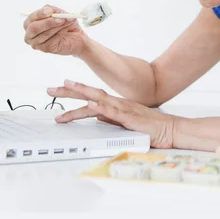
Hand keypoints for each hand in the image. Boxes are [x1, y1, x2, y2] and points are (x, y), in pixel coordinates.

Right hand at [23, 5, 87, 56]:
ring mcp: (37, 43)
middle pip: (34, 28)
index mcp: (30, 22)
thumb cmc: (65, 23)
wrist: (75, 37)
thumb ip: (55, 11)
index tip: (50, 10)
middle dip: (48, 22)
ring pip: (45, 34)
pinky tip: (66, 30)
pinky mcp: (45, 49)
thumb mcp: (60, 13)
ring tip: (69, 22)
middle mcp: (30, 34)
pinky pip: (52, 41)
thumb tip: (53, 11)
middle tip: (61, 19)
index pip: (31, 18)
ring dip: (59, 27)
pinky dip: (61, 33)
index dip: (40, 14)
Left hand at [47, 80, 175, 148]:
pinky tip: (89, 103)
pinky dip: (99, 106)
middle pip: (88, 93)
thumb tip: (96, 116)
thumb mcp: (124, 123)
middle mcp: (115, 103)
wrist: (169, 129)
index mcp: (114, 105)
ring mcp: (121, 108)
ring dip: (79, 93)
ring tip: (64, 88)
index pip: (89, 97)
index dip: (74, 92)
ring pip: (96, 99)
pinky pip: (111, 111)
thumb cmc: (149, 128)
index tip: (59, 88)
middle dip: (68, 91)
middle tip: (50, 89)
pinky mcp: (128, 117)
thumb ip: (110, 118)